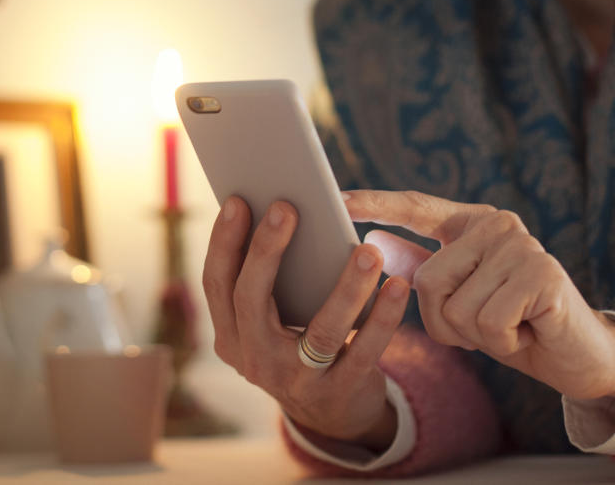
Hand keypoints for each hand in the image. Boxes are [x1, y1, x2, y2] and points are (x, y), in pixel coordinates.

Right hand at [202, 196, 412, 447]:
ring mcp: (295, 380)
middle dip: (267, 250)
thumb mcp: (270, 322)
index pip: (216, 284)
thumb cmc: (299, 344)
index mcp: (231, 335)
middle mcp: (254, 359)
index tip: (238, 200)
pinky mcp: (338, 392)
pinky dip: (383, 318)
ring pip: (319, 329)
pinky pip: (363, 351)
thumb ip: (268, 281)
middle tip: (288, 207)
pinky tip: (397, 286)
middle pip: (252, 299)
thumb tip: (278, 212)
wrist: (332, 414)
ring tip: (368, 250)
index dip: (223, 242)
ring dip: (346, 287)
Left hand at [345, 190, 614, 402]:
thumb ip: (420, 269)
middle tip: (486, 326)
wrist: (577, 356)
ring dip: (475, 335)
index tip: (335, 199)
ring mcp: (521, 244)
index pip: (414, 206)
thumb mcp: (459, 298)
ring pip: (455, 305)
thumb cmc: (512, 325)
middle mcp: (496, 223)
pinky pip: (487, 322)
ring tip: (509, 327)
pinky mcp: (542, 273)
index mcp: (470, 222)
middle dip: (446, 321)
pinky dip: (502, 342)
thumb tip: (373, 242)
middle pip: (426, 279)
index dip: (375, 203)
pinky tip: (528, 332)